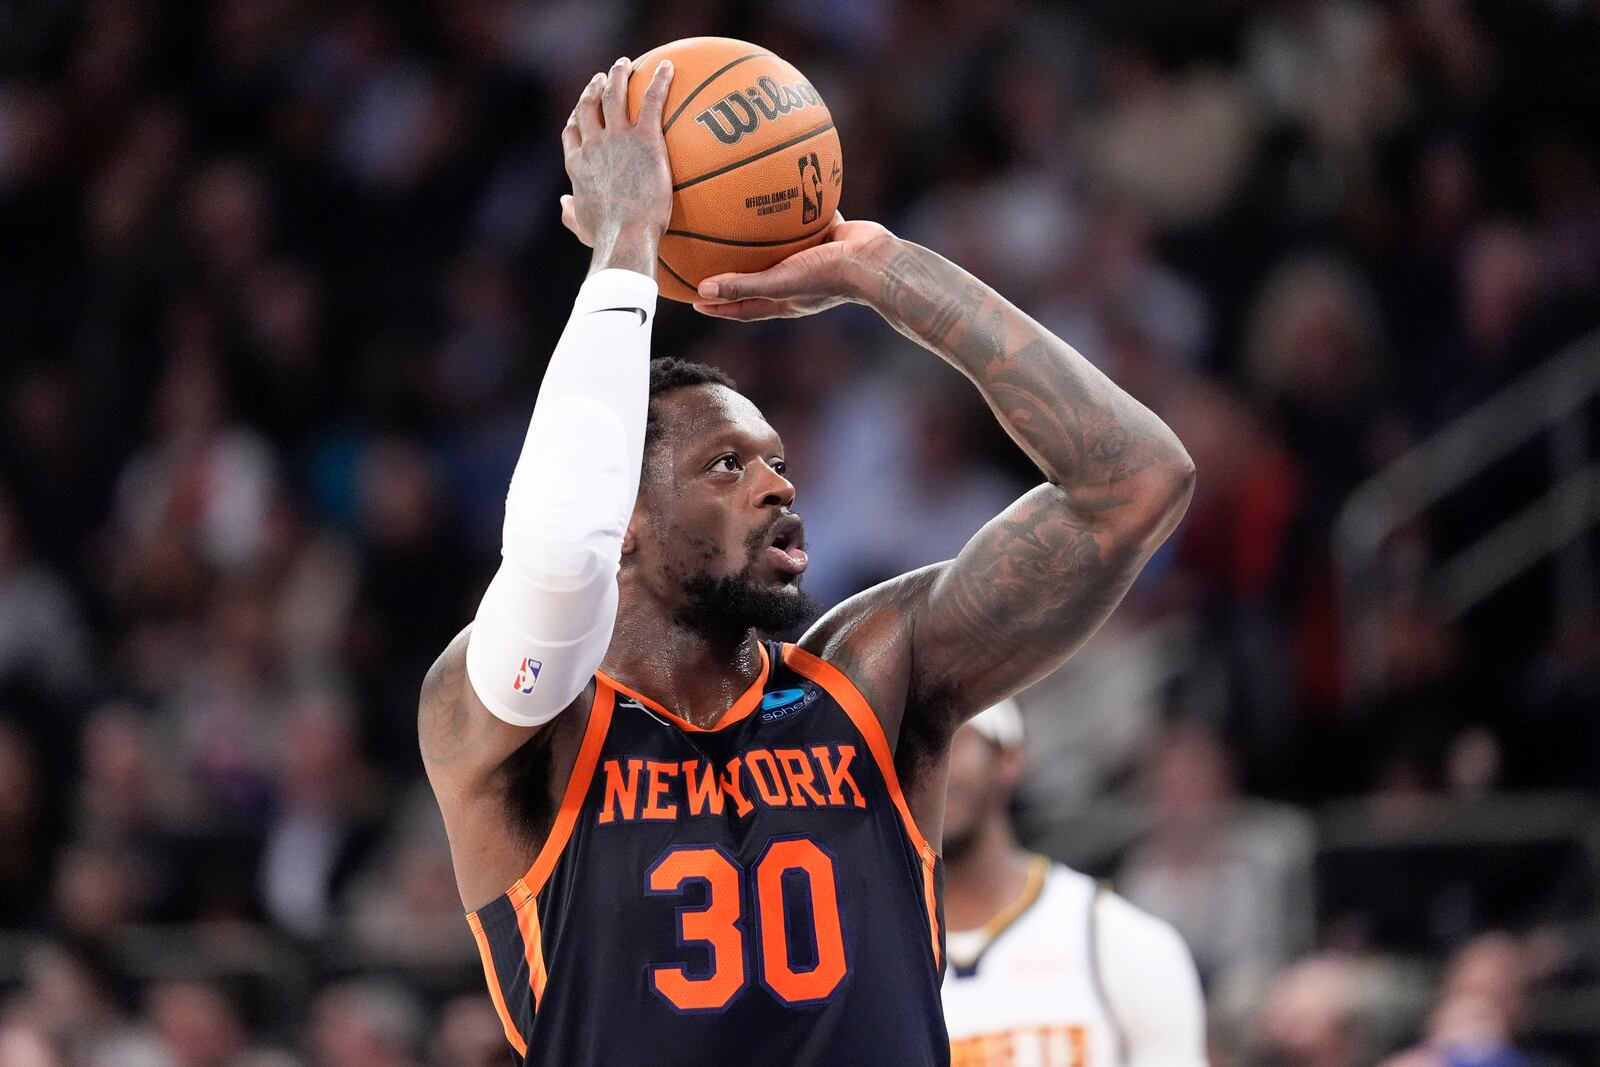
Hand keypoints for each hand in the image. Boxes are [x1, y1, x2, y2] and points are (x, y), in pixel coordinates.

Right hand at [560, 57, 673, 274]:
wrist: (625, 235)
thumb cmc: (607, 239)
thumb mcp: (583, 229)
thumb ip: (571, 214)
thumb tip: (563, 204)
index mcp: (578, 165)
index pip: (572, 133)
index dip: (576, 117)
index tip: (581, 109)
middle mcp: (593, 145)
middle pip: (589, 107)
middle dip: (594, 88)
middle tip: (603, 77)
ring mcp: (617, 138)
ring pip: (614, 95)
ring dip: (619, 75)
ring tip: (626, 64)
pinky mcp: (644, 137)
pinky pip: (652, 100)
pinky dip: (659, 80)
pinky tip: (669, 67)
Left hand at [691, 216, 895, 320]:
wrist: (875, 260)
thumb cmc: (828, 278)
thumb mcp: (780, 283)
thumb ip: (742, 286)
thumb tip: (701, 290)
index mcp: (783, 300)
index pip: (743, 307)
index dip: (719, 306)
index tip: (694, 300)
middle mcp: (795, 282)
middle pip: (757, 278)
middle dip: (734, 271)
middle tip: (708, 257)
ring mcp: (812, 260)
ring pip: (779, 248)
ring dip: (762, 238)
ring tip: (740, 218)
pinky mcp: (827, 237)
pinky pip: (802, 222)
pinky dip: (790, 209)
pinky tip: (777, 187)